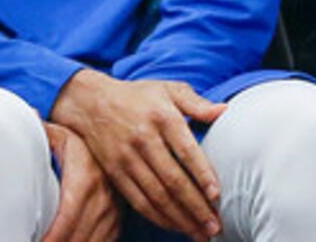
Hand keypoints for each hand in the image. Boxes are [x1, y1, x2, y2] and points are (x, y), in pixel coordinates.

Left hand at [39, 123, 122, 241]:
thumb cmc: (79, 140)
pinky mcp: (117, 222)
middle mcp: (103, 198)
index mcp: (85, 178)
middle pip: (80, 235)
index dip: (54, 235)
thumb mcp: (59, 134)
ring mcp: (113, 212)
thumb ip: (38, 131)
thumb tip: (27, 116)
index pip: (69, 215)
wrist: (116, 141)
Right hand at [51, 70, 224, 241]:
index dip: (202, 175)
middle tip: (216, 226)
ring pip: (157, 196)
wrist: (90, 101)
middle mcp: (144, 139)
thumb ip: (197, 102)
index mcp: (162, 117)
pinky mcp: (115, 173)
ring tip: (201, 234)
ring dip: (181, 219)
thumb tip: (224, 111)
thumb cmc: (137, 96)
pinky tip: (175, 226)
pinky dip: (158, 217)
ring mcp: (127, 158)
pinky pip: (139, 200)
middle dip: (196, 207)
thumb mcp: (167, 89)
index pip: (186, 151)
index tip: (217, 195)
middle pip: (173, 180)